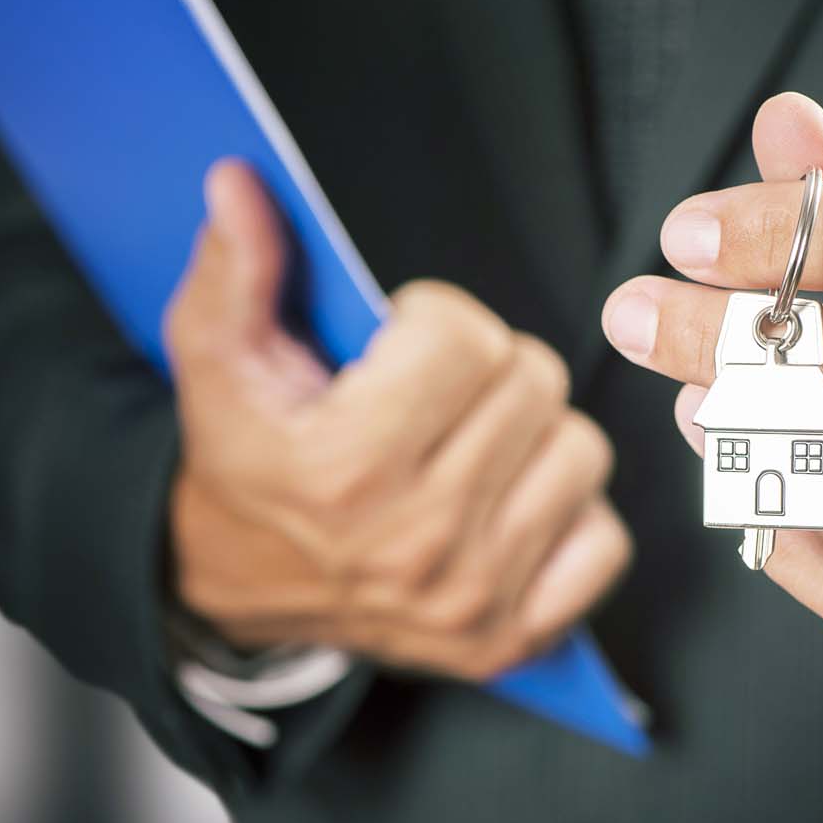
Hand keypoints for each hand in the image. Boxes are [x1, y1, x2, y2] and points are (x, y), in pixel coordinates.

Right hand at [165, 161, 630, 680]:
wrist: (236, 590)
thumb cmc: (243, 464)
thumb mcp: (217, 364)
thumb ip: (234, 271)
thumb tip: (240, 184)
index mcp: (344, 470)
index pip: (463, 338)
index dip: (432, 320)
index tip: (401, 343)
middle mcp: (417, 541)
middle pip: (534, 383)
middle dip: (488, 368)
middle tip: (439, 391)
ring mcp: (470, 598)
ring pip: (581, 451)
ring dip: (537, 435)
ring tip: (474, 443)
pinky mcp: (510, 637)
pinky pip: (605, 540)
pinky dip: (570, 514)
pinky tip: (509, 503)